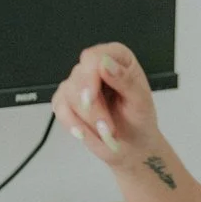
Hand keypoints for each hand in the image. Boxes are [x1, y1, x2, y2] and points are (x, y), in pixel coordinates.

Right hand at [54, 42, 161, 167]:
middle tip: (108, 127)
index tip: (92, 95)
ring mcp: (79, 83)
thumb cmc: (139, 119)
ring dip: (87, 119)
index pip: (95, 56)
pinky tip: (85, 132)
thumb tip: (106, 63)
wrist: (132, 145)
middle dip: (93, 107)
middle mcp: (96, 67)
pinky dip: (73, 123)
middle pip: (80, 76)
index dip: (91, 74)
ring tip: (105, 132)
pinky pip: (59, 107)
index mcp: (118, 59)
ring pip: (68, 93)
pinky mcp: (67, 100)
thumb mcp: (140, 101)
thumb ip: (125, 80)